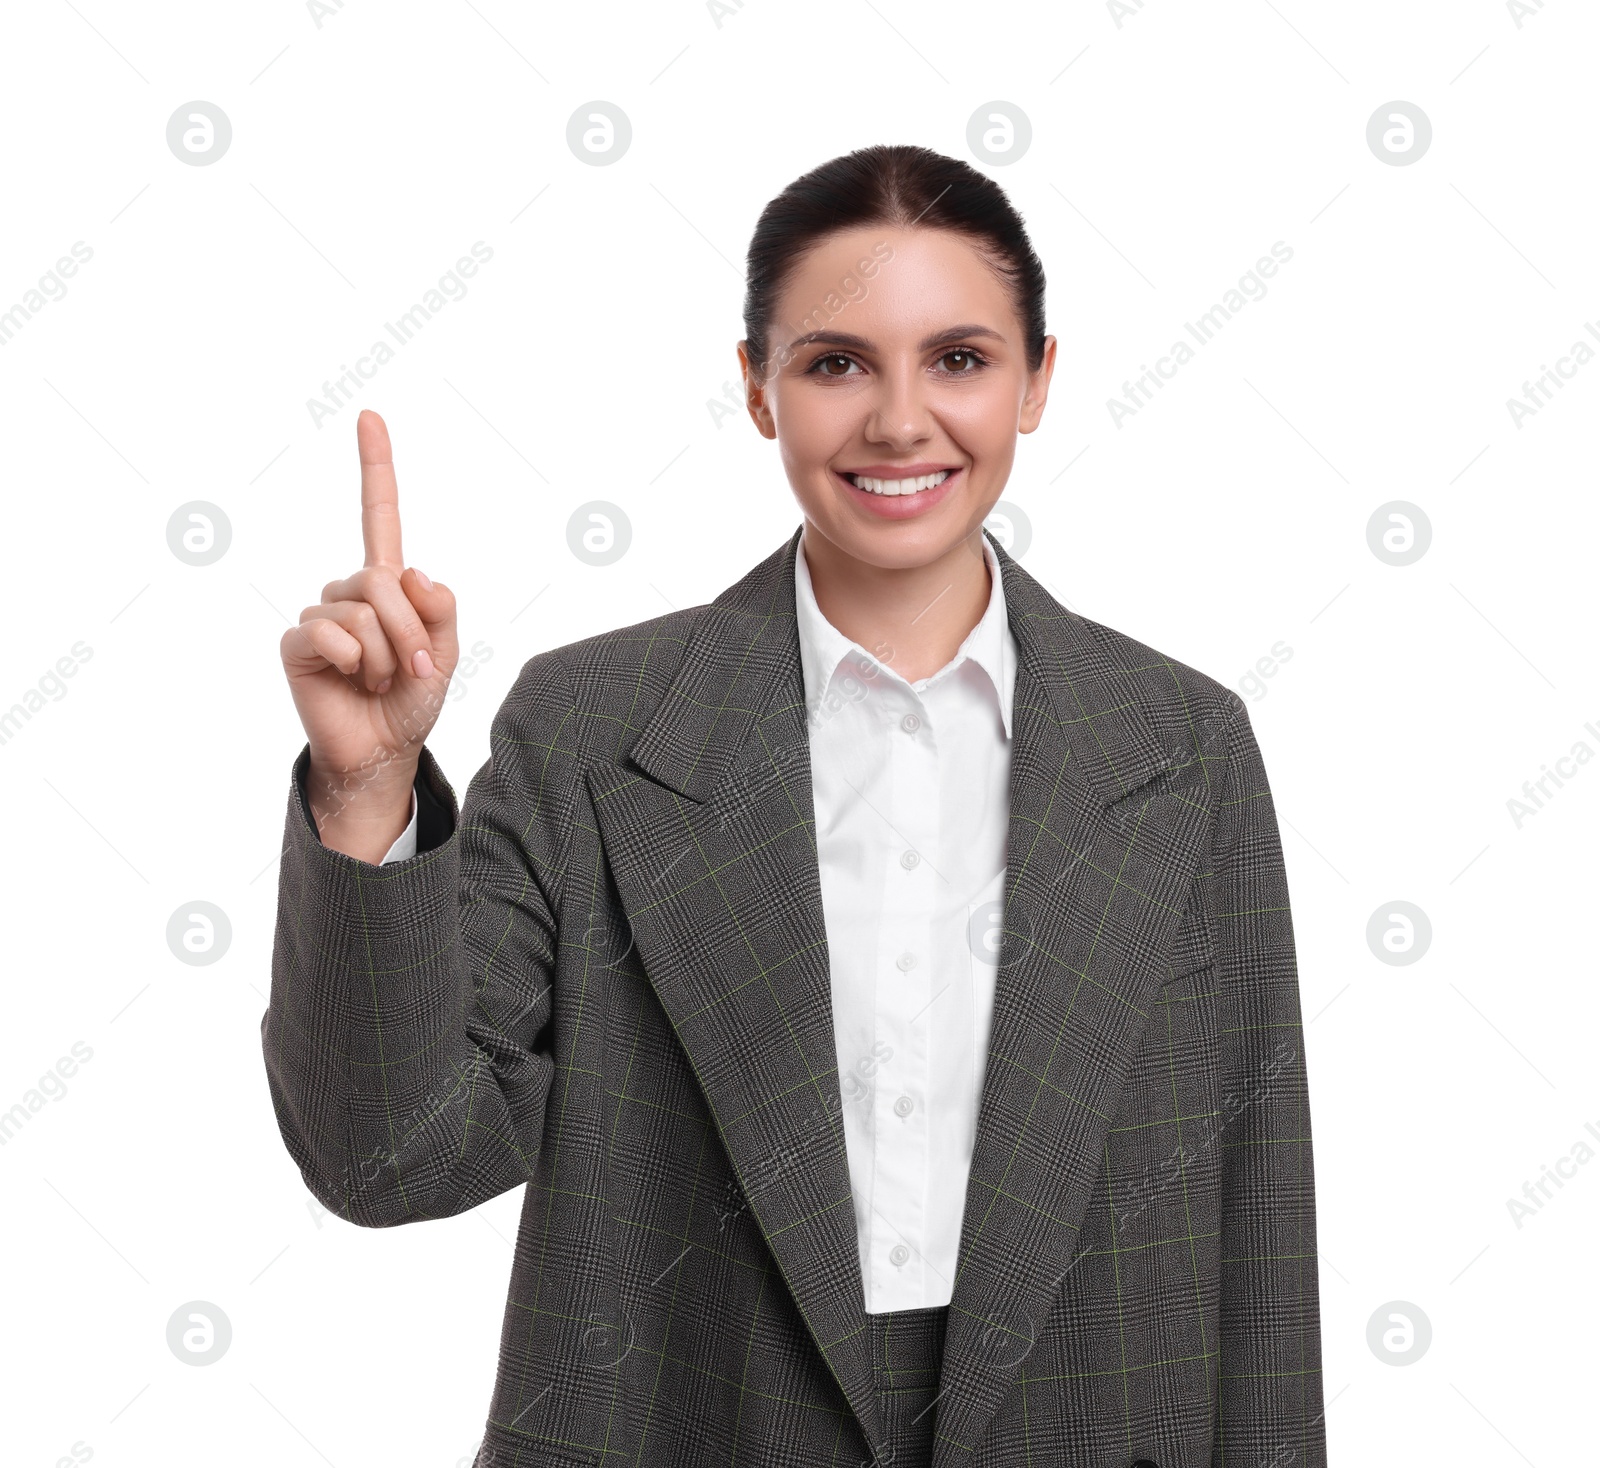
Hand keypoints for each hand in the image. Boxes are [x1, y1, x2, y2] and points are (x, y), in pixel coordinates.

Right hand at [280, 409, 458, 855]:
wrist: (383, 749)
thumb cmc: (411, 701)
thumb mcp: (445, 656)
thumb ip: (441, 612)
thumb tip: (413, 574)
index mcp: (388, 585)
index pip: (379, 516)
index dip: (376, 467)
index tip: (370, 416)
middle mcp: (350, 591)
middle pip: (384, 580)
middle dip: (413, 631)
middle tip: (415, 670)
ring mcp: (321, 614)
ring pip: (364, 612)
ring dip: (389, 654)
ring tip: (382, 680)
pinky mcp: (298, 642)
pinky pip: (332, 634)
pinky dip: (356, 661)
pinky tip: (353, 680)